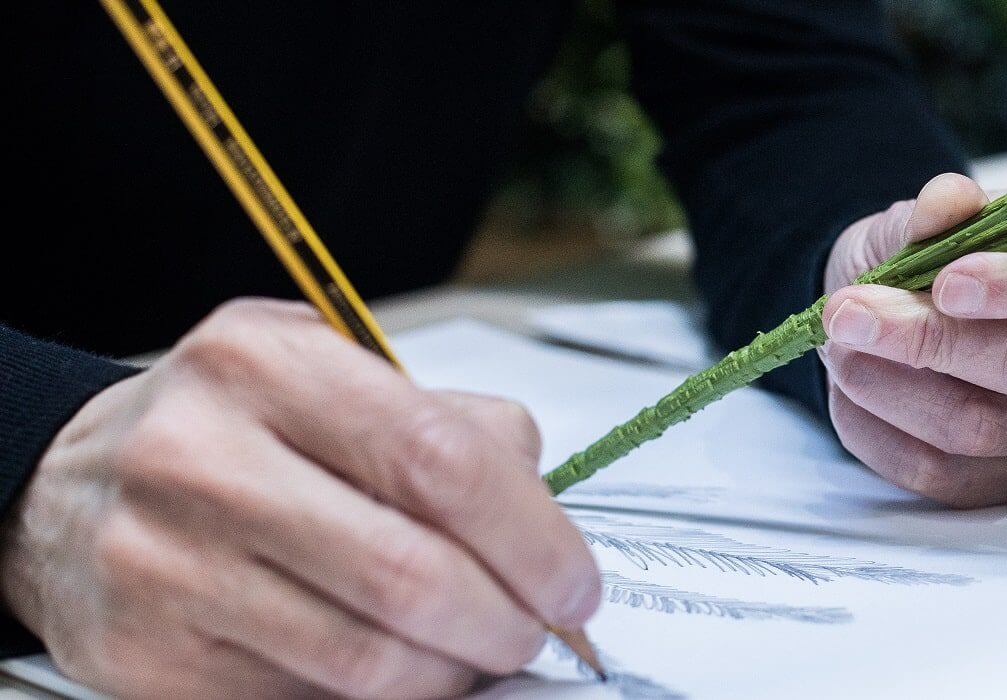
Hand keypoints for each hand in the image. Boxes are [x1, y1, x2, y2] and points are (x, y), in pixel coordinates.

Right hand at [0, 300, 600, 697]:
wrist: (64, 492)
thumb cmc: (228, 432)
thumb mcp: (332, 376)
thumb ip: (450, 426)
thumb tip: (548, 517)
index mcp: (265, 365)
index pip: (441, 461)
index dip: (533, 538)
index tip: (574, 582)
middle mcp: (200, 458)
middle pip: (411, 575)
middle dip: (505, 621)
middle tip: (536, 630)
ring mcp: (164, 564)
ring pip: (366, 658)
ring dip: (450, 671)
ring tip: (471, 649)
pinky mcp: (150, 658)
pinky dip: (379, 697)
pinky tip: (395, 666)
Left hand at [822, 174, 1006, 507]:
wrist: (891, 317)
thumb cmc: (929, 266)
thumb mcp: (924, 221)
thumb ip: (940, 211)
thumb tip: (947, 203)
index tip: (946, 280)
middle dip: (939, 342)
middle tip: (852, 313)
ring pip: (982, 428)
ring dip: (890, 384)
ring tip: (839, 342)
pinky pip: (940, 475)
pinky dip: (877, 429)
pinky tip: (849, 389)